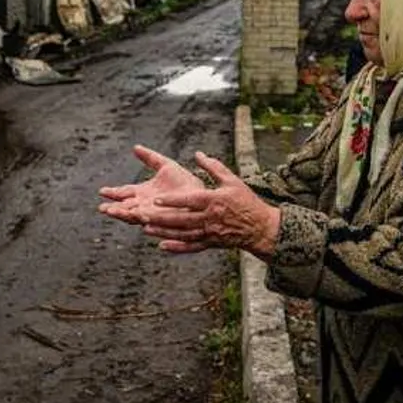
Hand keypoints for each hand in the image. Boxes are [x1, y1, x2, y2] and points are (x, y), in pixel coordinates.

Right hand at [98, 145, 204, 225]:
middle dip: (114, 208)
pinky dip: (142, 220)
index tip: (102, 191)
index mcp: (143, 192)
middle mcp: (145, 205)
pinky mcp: (163, 221)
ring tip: (112, 212)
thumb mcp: (165, 165)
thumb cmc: (185, 181)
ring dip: (123, 215)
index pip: (124, 193)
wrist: (201, 194)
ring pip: (134, 216)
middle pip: (125, 207)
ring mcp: (153, 214)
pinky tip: (136, 216)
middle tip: (102, 208)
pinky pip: (151, 222)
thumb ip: (150, 157)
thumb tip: (134, 147)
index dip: (113, 193)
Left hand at [139, 152, 280, 257]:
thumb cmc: (246, 201)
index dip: (172, 200)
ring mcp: (209, 233)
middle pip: (181, 219)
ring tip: (145, 227)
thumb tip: (197, 154)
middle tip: (141, 214)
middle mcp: (209, 219)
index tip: (156, 199)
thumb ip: (213, 167)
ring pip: (182, 234)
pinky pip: (191, 247)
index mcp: (214, 201)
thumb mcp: (232, 181)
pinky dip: (176, 247)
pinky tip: (161, 246)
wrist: (261, 228)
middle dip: (160, 218)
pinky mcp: (211, 243)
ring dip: (163, 231)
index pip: (189, 200)